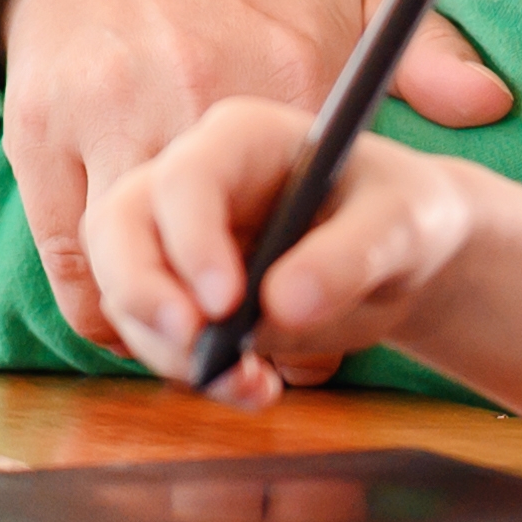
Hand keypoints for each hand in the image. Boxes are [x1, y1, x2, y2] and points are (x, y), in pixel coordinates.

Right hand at [0, 0, 506, 362]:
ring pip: (123, 278)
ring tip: (197, 354)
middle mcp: (177, 104)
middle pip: (199, 271)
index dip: (305, 311)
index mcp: (268, 78)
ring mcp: (99, 124)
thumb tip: (489, 102)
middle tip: (247, 371)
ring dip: (159, 339)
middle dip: (221, 344)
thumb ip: (426, 52)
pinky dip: (104, 312)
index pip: (297, 223)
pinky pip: (68, 267)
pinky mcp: (38, 142)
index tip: (312, 343)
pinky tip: (143, 316)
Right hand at [81, 100, 502, 407]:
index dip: (191, 241)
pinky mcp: (171, 286)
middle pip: (116, 225)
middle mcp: (189, 177)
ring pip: (121, 287)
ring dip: (168, 350)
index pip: (184, 177)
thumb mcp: (403, 225)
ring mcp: (171, 233)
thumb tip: (282, 304)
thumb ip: (351, 255)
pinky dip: (184, 369)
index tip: (227, 306)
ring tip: (253, 384)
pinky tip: (251, 386)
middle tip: (196, 353)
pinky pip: (146, 330)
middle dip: (141, 293)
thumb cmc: (405, 215)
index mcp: (241, 135)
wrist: (399, 255)